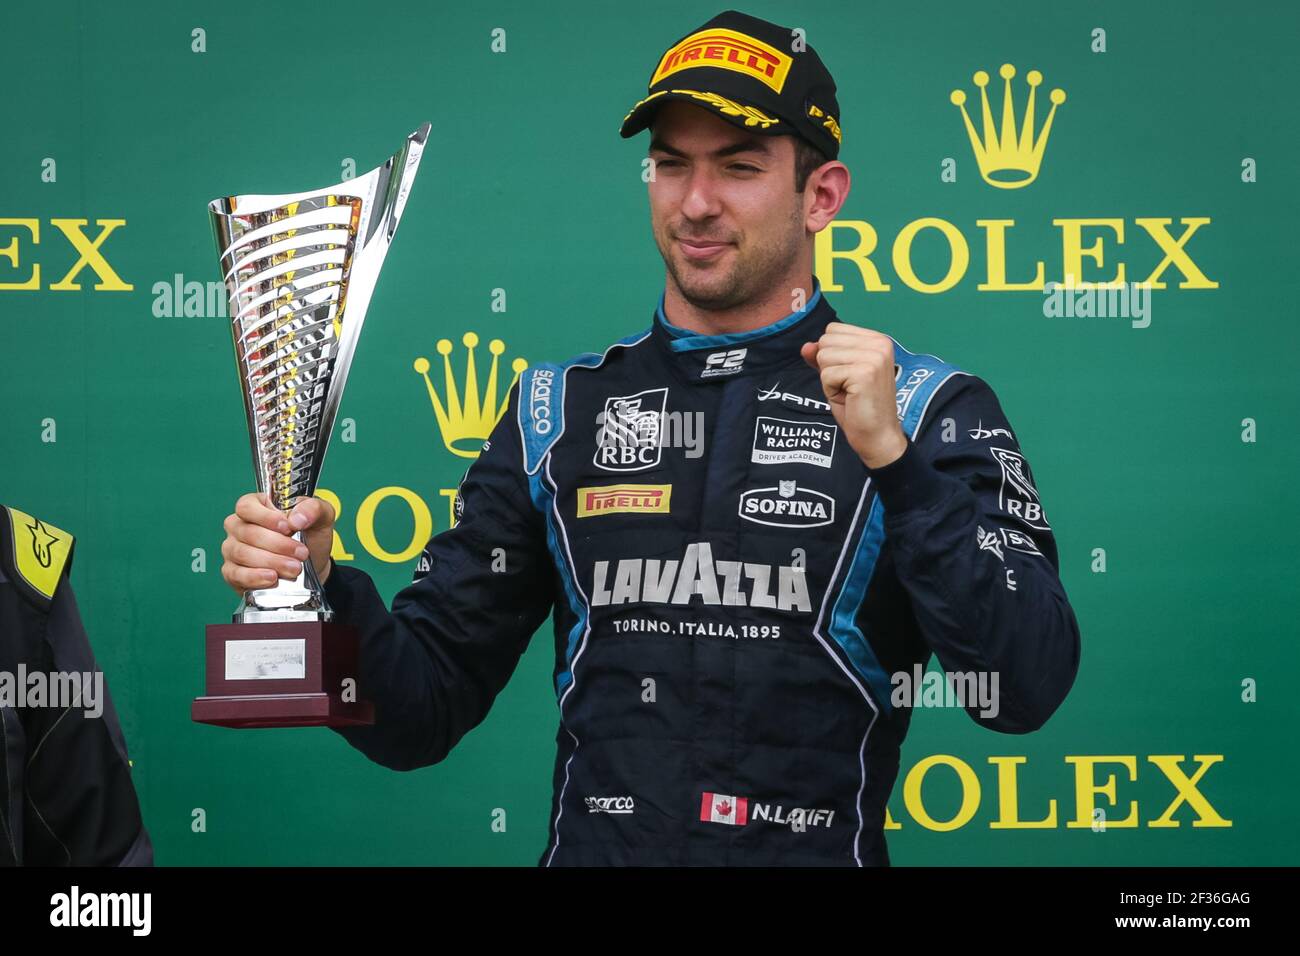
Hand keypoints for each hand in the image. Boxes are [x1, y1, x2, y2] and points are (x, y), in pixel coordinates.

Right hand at [220, 493, 335, 594]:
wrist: (314, 564)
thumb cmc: (311, 535)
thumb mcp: (321, 516)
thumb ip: (313, 509)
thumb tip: (296, 518)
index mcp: (256, 506)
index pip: (247, 506)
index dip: (266, 517)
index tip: (288, 528)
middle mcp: (239, 525)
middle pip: (247, 532)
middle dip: (278, 545)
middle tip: (301, 553)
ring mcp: (233, 548)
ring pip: (242, 553)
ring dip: (271, 562)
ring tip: (294, 568)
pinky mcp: (233, 572)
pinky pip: (235, 574)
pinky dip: (255, 577)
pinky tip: (272, 578)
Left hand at [800, 322, 907, 468]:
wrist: (877, 436)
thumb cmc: (859, 407)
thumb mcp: (837, 376)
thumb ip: (823, 357)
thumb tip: (806, 346)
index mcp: (877, 339)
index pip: (832, 330)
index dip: (831, 356)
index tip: (849, 376)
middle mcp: (879, 343)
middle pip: (826, 341)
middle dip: (828, 367)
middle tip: (849, 387)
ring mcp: (874, 357)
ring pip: (824, 356)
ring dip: (829, 379)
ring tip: (849, 393)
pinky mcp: (865, 372)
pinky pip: (826, 374)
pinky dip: (831, 390)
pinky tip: (850, 399)